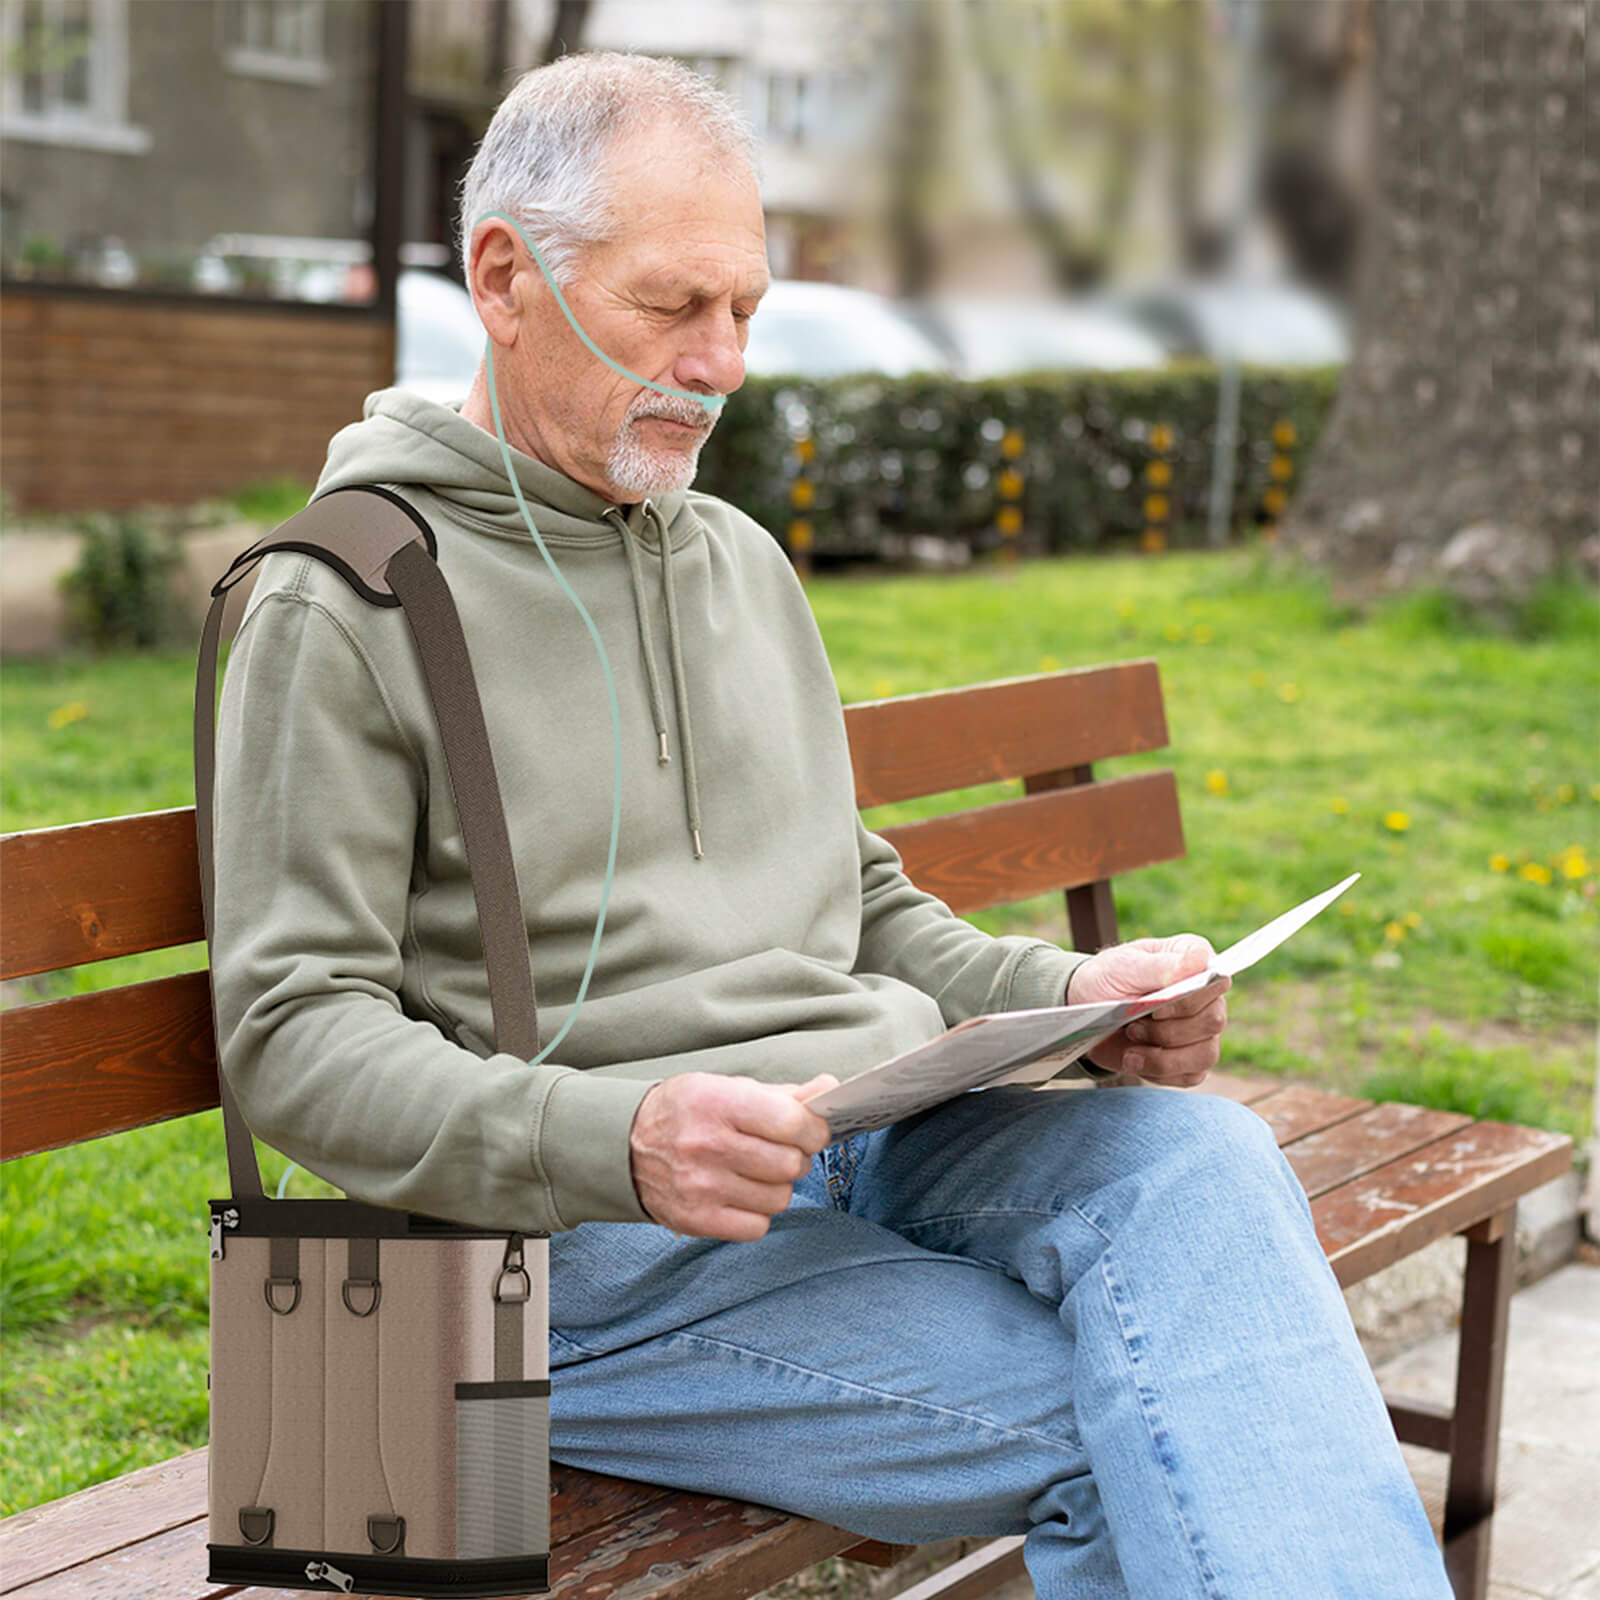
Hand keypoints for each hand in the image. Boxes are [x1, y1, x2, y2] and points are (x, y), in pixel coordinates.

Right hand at [629, 1073, 838, 1240]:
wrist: (624, 1146)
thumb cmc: (685, 1112)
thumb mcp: (727, 1087)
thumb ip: (782, 1093)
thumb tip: (829, 1089)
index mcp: (717, 1102)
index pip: (791, 1122)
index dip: (814, 1129)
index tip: (813, 1130)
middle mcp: (708, 1145)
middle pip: (790, 1164)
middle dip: (795, 1158)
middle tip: (780, 1151)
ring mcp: (701, 1186)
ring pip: (779, 1198)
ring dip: (776, 1186)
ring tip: (755, 1172)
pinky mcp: (696, 1219)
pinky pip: (757, 1226)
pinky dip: (757, 1213)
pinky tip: (740, 1194)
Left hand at [1067, 935, 1230, 1086]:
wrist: (1087, 1010)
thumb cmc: (1108, 979)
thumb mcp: (1124, 967)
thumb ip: (1162, 966)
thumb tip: (1200, 960)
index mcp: (1195, 962)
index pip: (1217, 981)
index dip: (1190, 1000)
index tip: (1155, 1009)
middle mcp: (1207, 997)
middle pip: (1212, 1021)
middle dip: (1168, 1031)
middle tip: (1133, 1027)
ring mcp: (1202, 1031)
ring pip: (1206, 1054)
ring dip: (1164, 1057)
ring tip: (1130, 1047)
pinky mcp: (1191, 1060)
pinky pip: (1190, 1076)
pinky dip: (1159, 1071)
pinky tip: (1133, 1059)